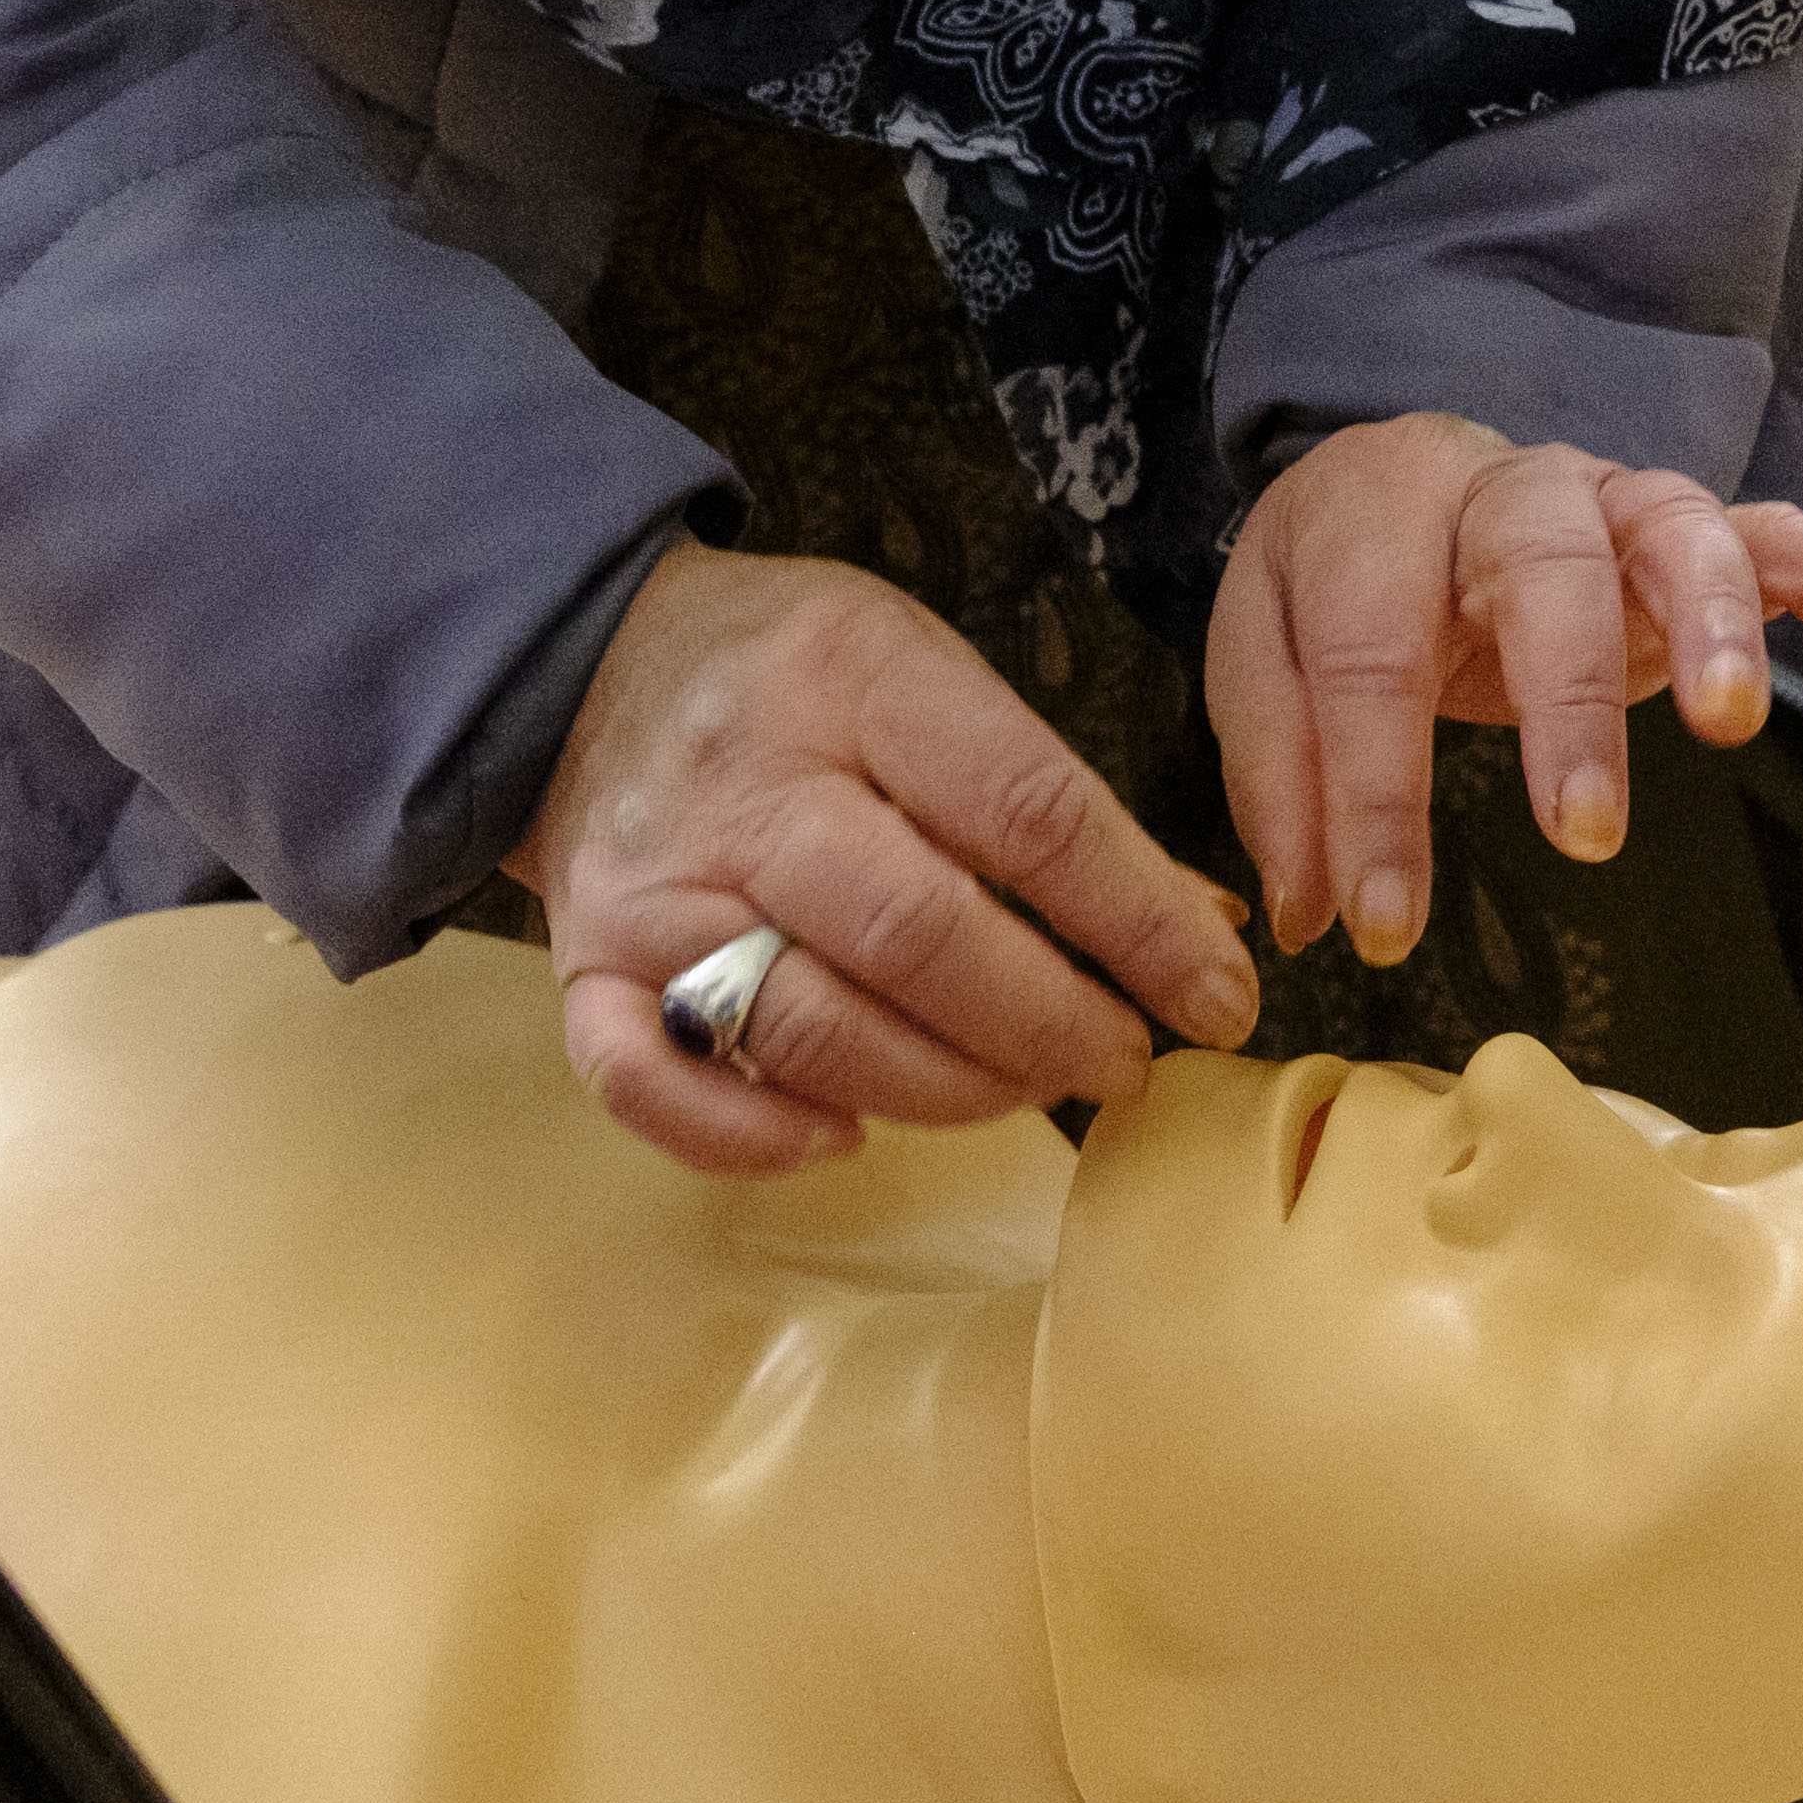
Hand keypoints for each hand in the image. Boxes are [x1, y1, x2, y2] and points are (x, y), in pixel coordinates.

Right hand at [512, 538, 1263, 1170]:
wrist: (583, 665)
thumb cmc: (797, 680)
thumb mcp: (928, 675)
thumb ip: (1046, 796)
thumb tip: (1201, 929)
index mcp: (854, 678)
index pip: (1025, 811)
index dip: (1139, 920)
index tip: (1218, 996)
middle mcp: (748, 784)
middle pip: (918, 935)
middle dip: (1048, 1024)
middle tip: (1120, 1062)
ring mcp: (657, 885)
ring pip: (808, 1027)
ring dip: (942, 1090)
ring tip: (1023, 1090)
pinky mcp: (585, 968)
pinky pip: (655, 1085)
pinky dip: (754, 1135)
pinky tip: (843, 1137)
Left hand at [1203, 412, 1802, 971]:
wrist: (1401, 476)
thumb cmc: (1337, 583)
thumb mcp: (1260, 658)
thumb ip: (1283, 778)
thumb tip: (1313, 912)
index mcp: (1375, 509)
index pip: (1371, 652)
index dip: (1375, 796)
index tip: (1382, 924)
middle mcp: (1504, 489)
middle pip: (1544, 566)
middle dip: (1569, 701)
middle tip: (1585, 834)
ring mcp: (1607, 503)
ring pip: (1676, 528)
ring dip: (1714, 623)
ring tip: (1736, 723)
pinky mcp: (1685, 532)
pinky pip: (1773, 533)